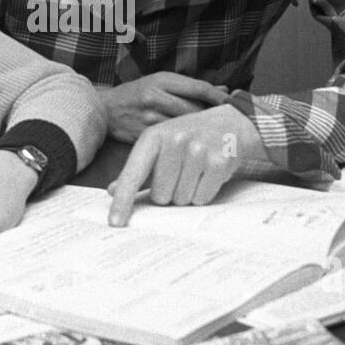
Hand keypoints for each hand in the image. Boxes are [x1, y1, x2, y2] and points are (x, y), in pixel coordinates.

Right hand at [96, 73, 232, 142]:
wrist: (105, 110)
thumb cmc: (137, 93)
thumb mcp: (162, 82)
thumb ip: (191, 87)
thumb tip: (223, 89)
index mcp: (162, 80)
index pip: (199, 88)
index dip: (220, 97)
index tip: (235, 103)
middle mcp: (155, 97)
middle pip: (195, 109)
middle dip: (212, 116)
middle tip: (228, 122)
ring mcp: (149, 118)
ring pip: (185, 127)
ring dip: (200, 132)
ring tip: (214, 134)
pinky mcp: (144, 136)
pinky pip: (171, 141)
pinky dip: (184, 143)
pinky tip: (194, 146)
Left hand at [107, 104, 263, 226]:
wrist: (232, 122)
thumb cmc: (191, 136)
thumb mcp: (161, 145)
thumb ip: (139, 171)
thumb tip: (113, 191)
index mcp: (153, 136)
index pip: (133, 175)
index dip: (123, 201)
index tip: (115, 222)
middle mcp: (174, 140)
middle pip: (160, 196)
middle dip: (170, 193)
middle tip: (182, 174)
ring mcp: (198, 150)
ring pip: (181, 199)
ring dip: (188, 193)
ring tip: (197, 172)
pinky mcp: (218, 161)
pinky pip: (202, 198)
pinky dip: (204, 192)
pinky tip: (209, 174)